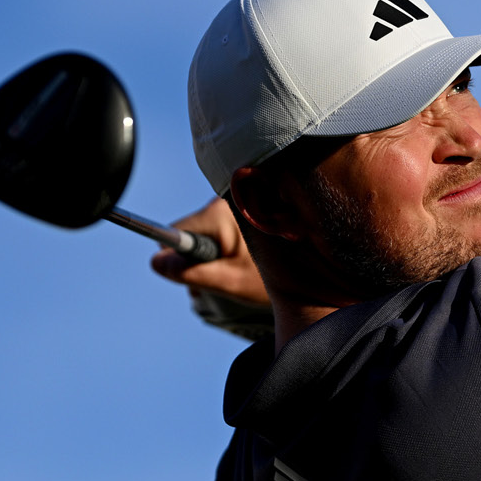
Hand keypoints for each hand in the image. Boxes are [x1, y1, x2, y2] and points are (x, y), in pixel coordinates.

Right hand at [150, 199, 270, 306]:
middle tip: (235, 272)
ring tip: (250, 267)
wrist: (324, 274)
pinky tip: (255, 258)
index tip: (207, 270)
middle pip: (193, 233)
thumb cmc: (280, 279)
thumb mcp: (233, 280)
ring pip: (209, 234)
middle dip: (204, 257)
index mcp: (221, 212)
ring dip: (220, 254)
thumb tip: (156, 262)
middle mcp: (229, 200)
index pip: (176, 233)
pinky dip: (233, 247)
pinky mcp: (250, 210)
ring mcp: (240, 203)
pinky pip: (226, 230)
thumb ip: (192, 272)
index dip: (184, 257)